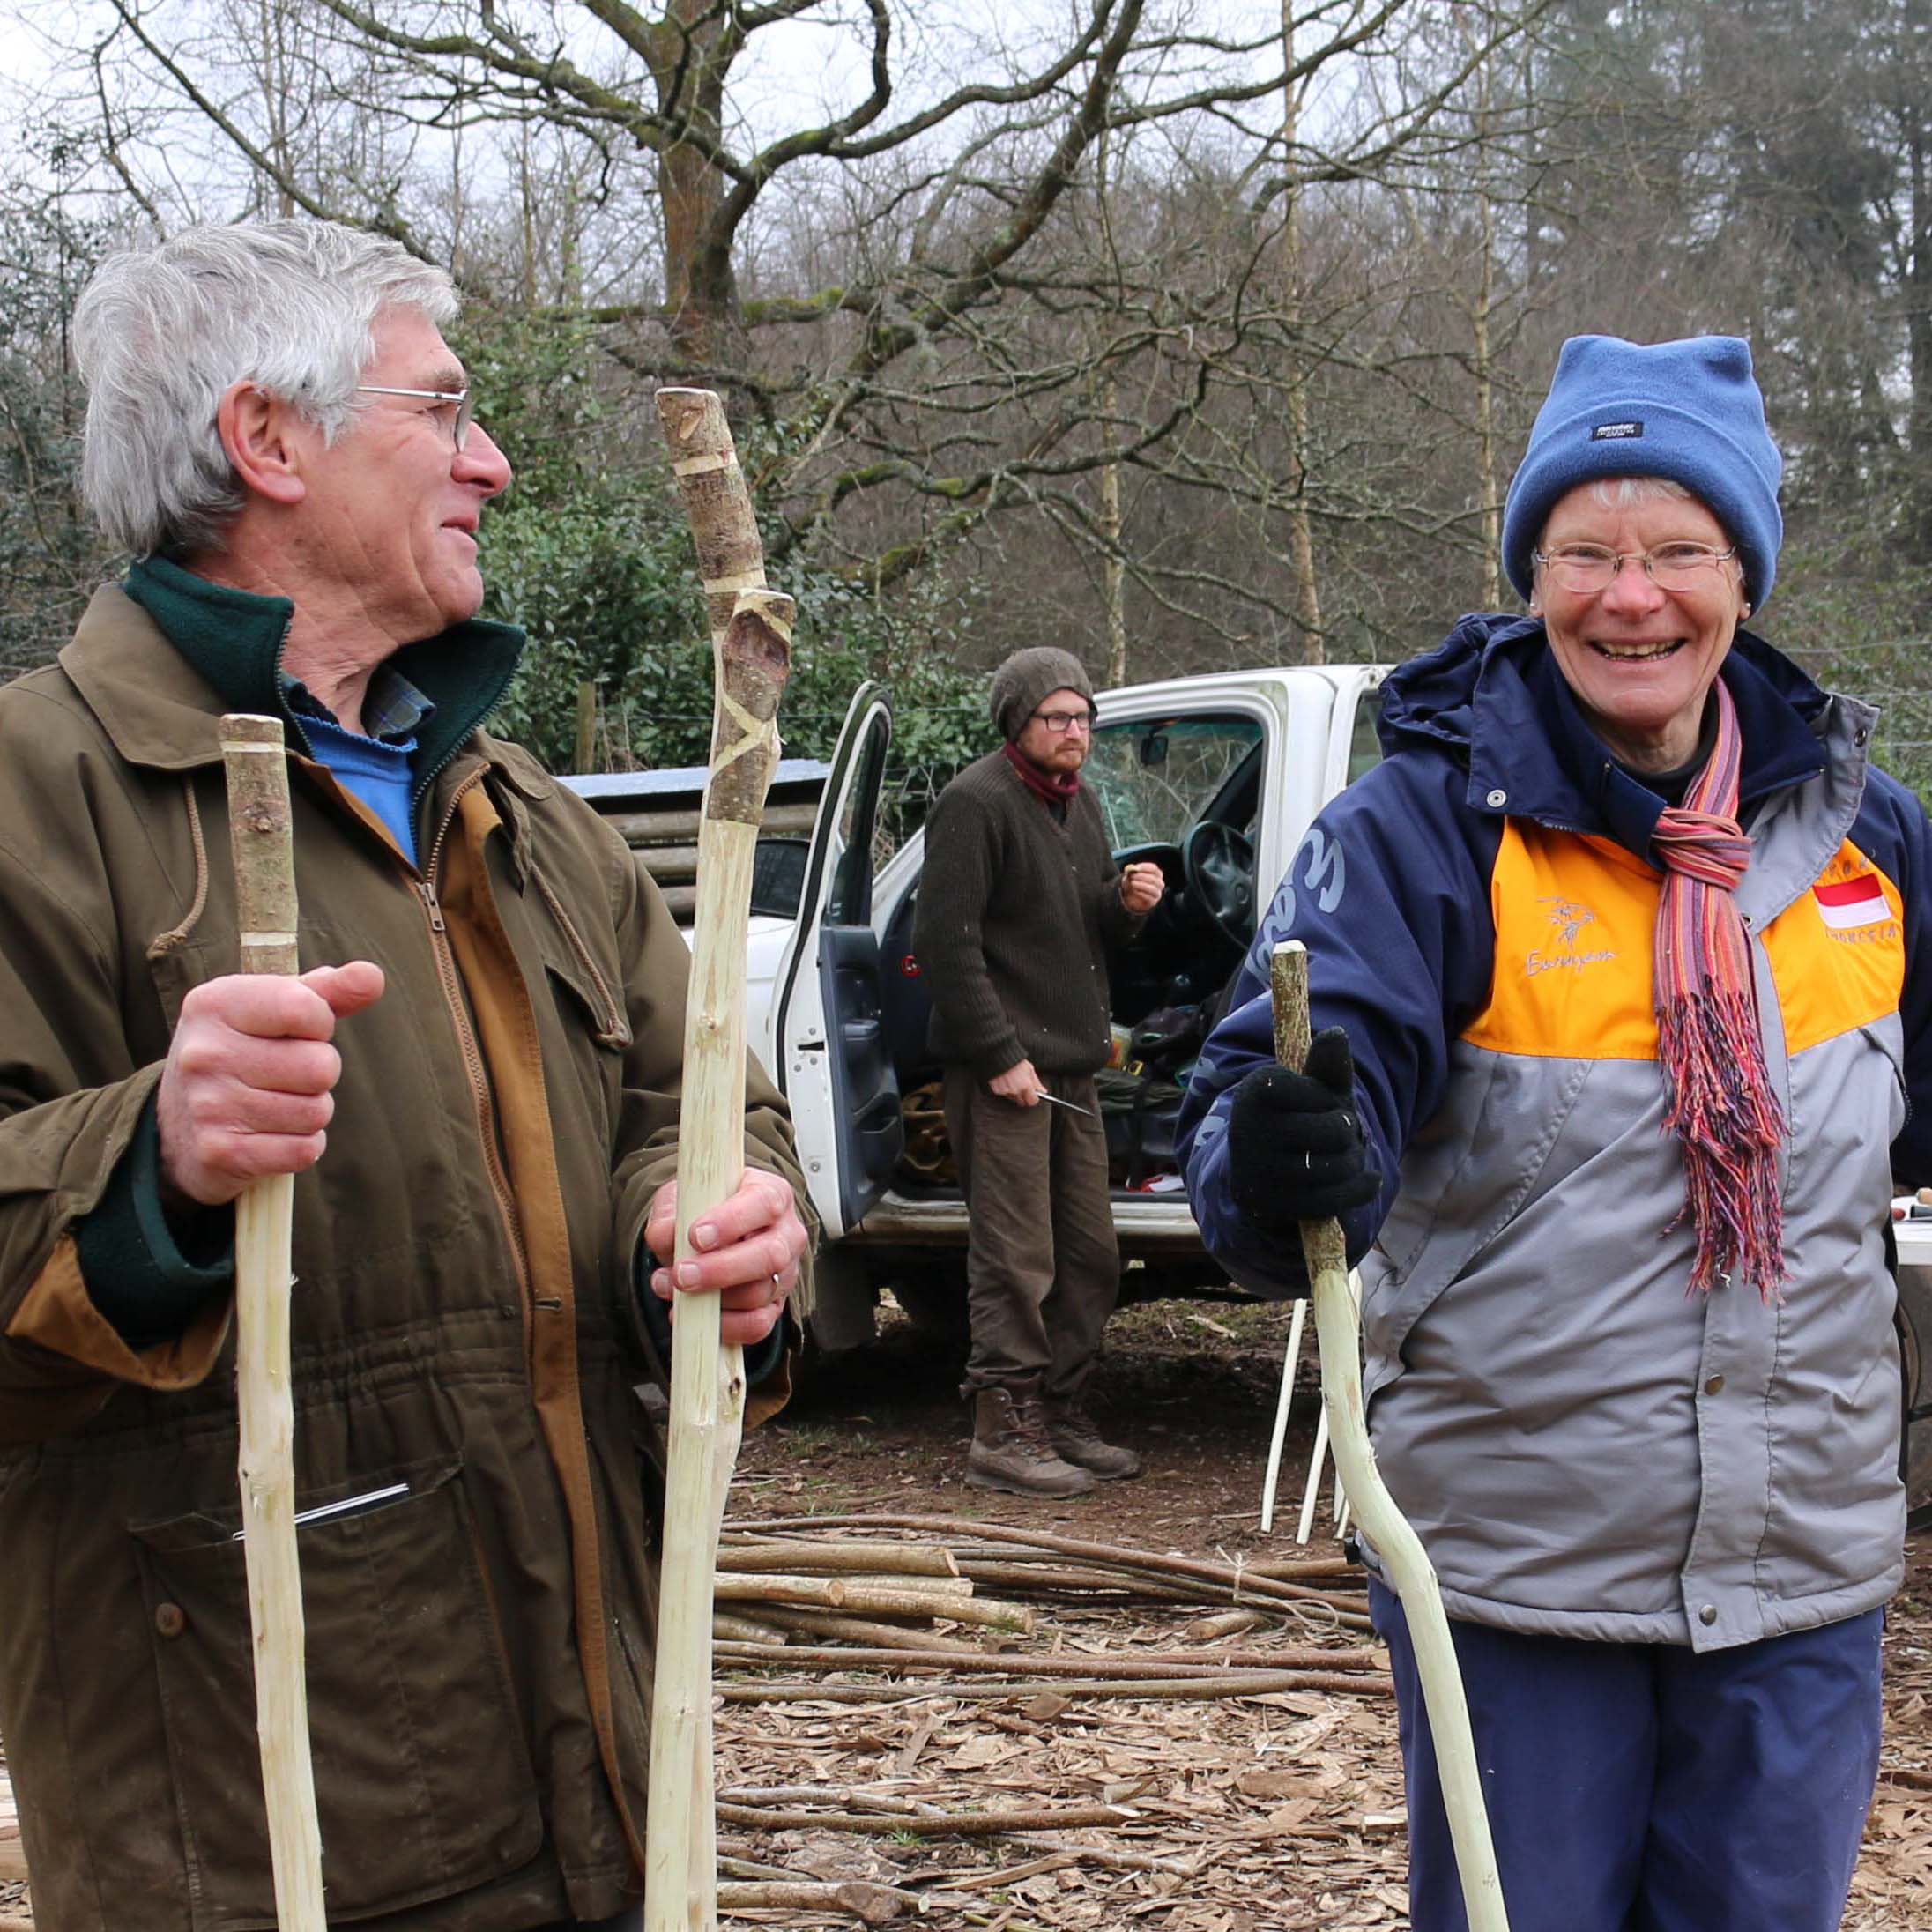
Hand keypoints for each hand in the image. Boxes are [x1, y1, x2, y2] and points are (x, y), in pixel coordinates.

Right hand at [156, 962, 385, 1206]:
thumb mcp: (273, 1010)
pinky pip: (303, 1150)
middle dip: (320, 1073)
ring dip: (311, 1111)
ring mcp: (208, 1105)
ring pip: (316, 1111)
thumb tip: (371, 975)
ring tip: (277, 1105)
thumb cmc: (243, 1052)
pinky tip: (273, 1136)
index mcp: (215, 1003)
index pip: (304, 1007)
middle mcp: (204, 1053)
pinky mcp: (219, 1153)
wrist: (178, 1127)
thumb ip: (327, 991)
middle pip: (321, 1067)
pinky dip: (302, 1146)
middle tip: (287, 1075)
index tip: (300, 1031)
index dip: (321, 1023)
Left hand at [645, 1167, 808, 1347]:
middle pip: (770, 1255)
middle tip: (682, 1274)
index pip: (764, 1203)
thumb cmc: (701, 1211)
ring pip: (760, 1293)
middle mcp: (787, 1232)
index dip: (731, 1221)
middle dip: (721, 1270)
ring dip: (711, 1299)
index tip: (695, 1236)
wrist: (707, 1235)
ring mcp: (786, 1272)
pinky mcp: (775, 1305)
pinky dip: (722, 1326)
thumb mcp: (681, 1200)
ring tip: (670, 1288)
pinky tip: (691, 1314)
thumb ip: (670, 1216)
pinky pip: (757, 1324)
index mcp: (771, 1193)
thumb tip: (666, 1238)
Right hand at [987, 1058, 1042, 1106]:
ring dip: (1014, 1094)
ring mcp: (1005, 1091)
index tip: (1033, 1095)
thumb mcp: (1029, 1069)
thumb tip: (1043, 1092)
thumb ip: (1036, 1083)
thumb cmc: (1016, 1061)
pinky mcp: (997, 1090)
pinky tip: (1005, 1081)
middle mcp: (1016, 1090)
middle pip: (1022, 1102)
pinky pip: (1003, 1094)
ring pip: (1012, 1098)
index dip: (1033, 1098)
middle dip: (1023, 1097)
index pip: (1032, 1101)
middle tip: (1022, 1088)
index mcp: (1026, 1085)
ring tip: (1012, 1082)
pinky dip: (1005, 1090)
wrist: (999, 1056)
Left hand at [1120, 862, 1165, 913]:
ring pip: (1153, 889)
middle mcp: (1159, 883)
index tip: (1136, 868)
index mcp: (1156, 874)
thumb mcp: (1129, 877)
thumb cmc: (1132, 884)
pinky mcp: (1153, 902)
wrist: (1130, 898)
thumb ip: (1130, 873)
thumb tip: (1130, 869)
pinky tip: (1135, 891)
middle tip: (1132, 876)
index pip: (1154, 869)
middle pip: (1154, 879)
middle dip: (1142, 877)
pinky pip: (1150, 898)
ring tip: (1132, 883)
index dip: (1145, 868)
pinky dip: (1142, 894)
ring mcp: (1157, 893)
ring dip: (1141, 885)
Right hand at [1226, 1027, 1380, 1230]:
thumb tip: (1335, 1035)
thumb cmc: (1298, 1119)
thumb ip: (1327, 1065)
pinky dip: (1358, 1190)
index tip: (1321, 1104)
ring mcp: (1255, 1170)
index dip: (1331, 1101)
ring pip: (1335, 1168)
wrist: (1261, 1168)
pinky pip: (1329, 1201)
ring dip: (1354, 1163)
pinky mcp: (1266, 1205)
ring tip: (1347, 1158)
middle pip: (1335, 1133)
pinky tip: (1366, 1180)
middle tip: (1342, 1135)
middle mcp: (1246, 1129)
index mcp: (1256, 1089)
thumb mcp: (1314, 1091)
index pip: (1321, 1094)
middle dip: (1349, 1135)